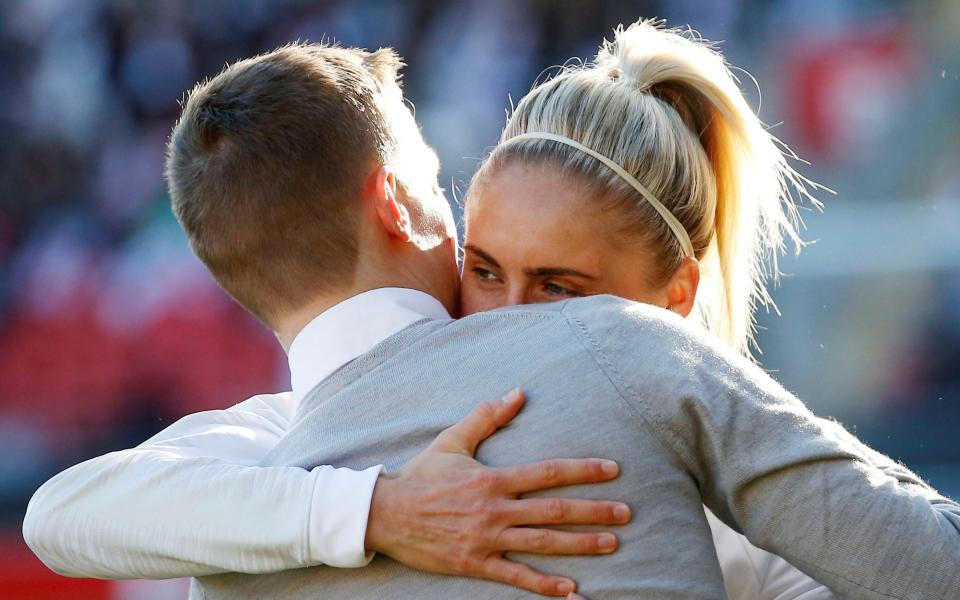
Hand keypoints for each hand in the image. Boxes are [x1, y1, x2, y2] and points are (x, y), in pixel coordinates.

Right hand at [364, 388, 629, 595]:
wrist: (384, 513)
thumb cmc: (421, 475)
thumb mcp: (453, 439)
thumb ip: (487, 416)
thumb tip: (518, 391)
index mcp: (493, 478)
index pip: (548, 472)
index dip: (583, 470)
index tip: (613, 470)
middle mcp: (495, 508)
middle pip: (554, 509)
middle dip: (594, 511)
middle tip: (627, 513)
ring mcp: (487, 539)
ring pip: (543, 543)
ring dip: (580, 544)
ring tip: (612, 544)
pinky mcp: (475, 563)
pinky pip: (516, 577)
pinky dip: (545, 586)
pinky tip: (572, 591)